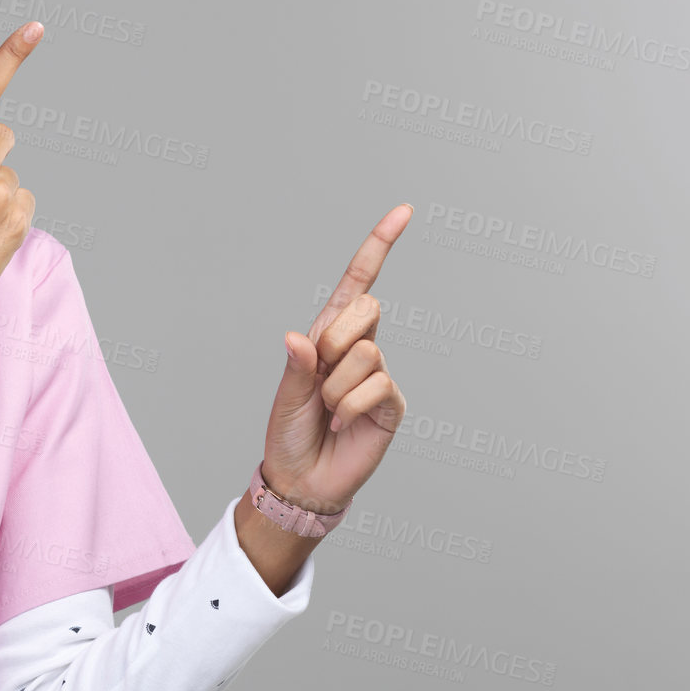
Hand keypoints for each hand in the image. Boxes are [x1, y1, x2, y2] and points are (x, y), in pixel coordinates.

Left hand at [261, 205, 411, 513]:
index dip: (379, 246)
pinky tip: (343, 423)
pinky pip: (378, 385)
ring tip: (329, 410)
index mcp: (327, 336)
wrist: (303, 479)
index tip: (404, 211)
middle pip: (367, 308)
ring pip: (368, 352)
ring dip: (337, 385)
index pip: (358, 284)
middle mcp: (358, 348)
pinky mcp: (392, 402)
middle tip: (319, 377)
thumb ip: (295, 366)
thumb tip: (299, 336)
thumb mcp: (285, 396)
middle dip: (335, 339)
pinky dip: (352, 406)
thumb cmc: (290, 433)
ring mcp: (378, 374)